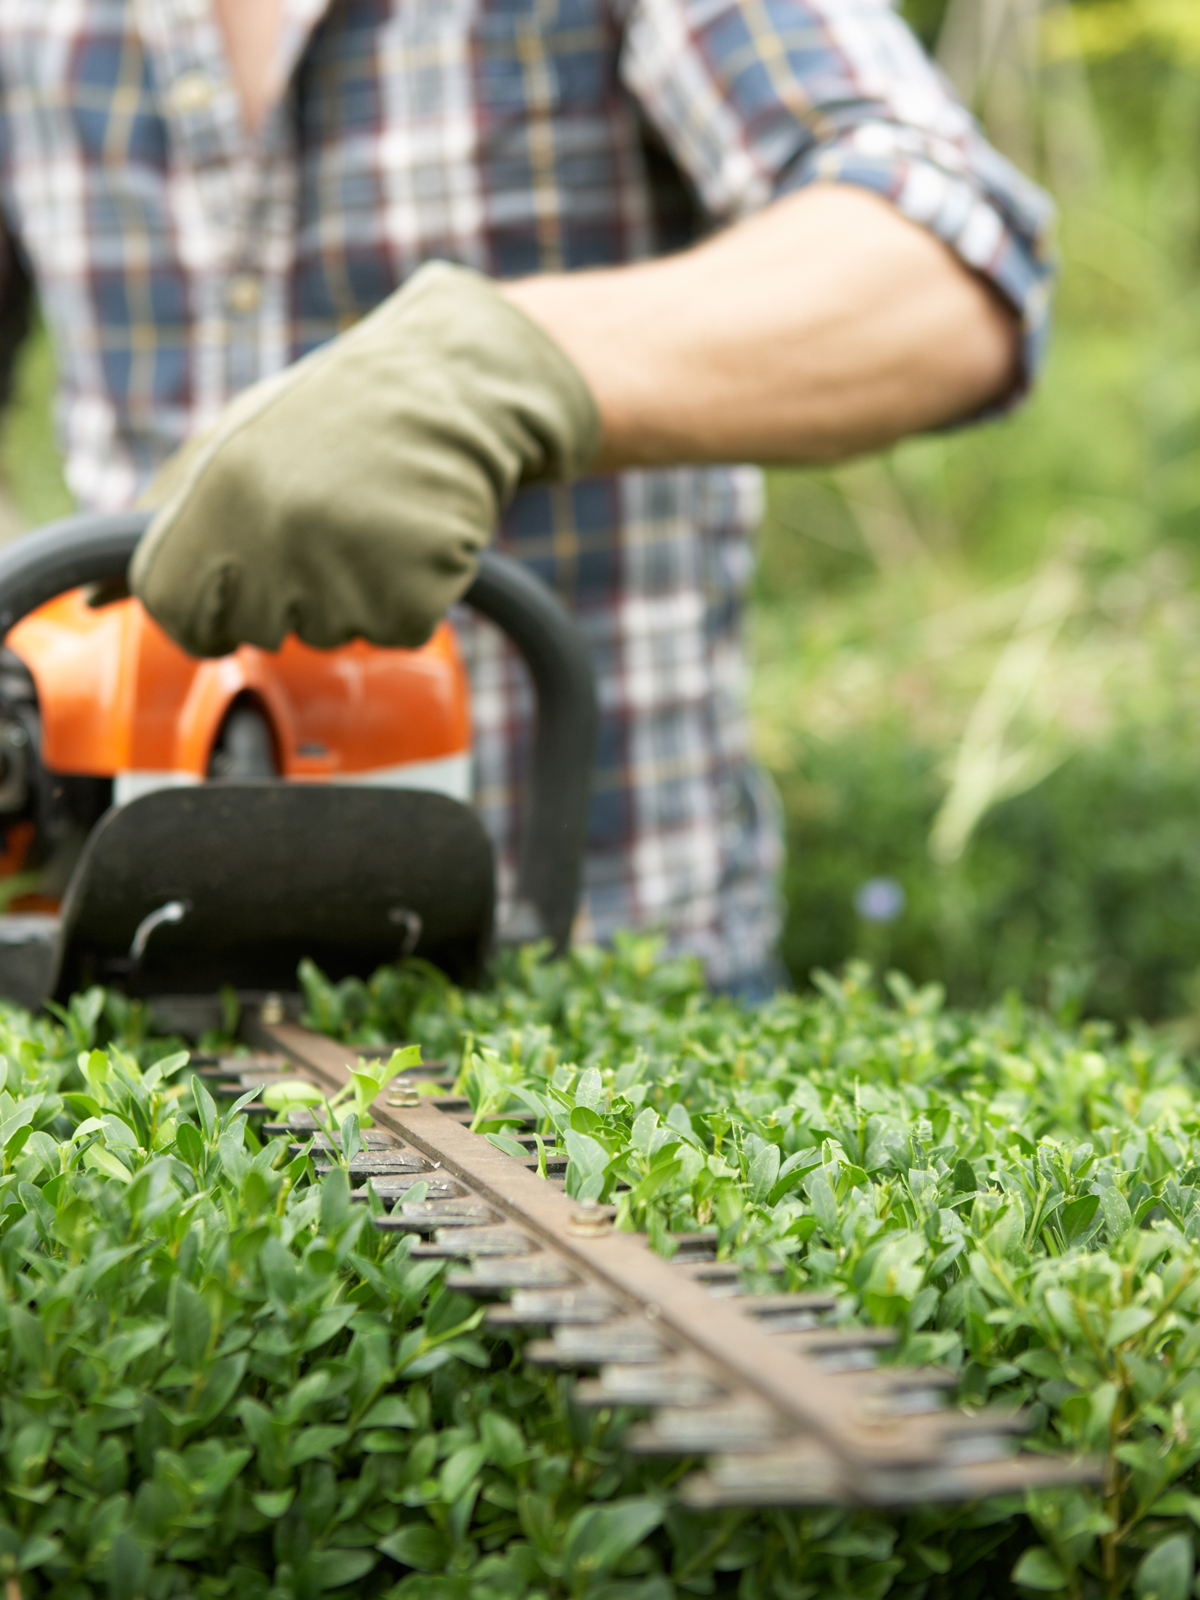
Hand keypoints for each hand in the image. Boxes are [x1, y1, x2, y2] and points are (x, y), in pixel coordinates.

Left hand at [130, 263, 598, 656]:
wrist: (454, 386)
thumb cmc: (338, 415)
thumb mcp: (234, 441)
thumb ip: (164, 516)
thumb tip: (100, 596)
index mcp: (220, 493)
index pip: (182, 613)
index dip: (214, 606)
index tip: (247, 574)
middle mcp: (277, 534)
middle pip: (264, 630)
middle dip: (296, 592)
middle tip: (332, 520)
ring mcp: (346, 568)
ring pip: (333, 634)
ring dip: (357, 591)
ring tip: (377, 517)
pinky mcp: (413, 594)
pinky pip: (397, 630)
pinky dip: (412, 595)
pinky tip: (415, 533)